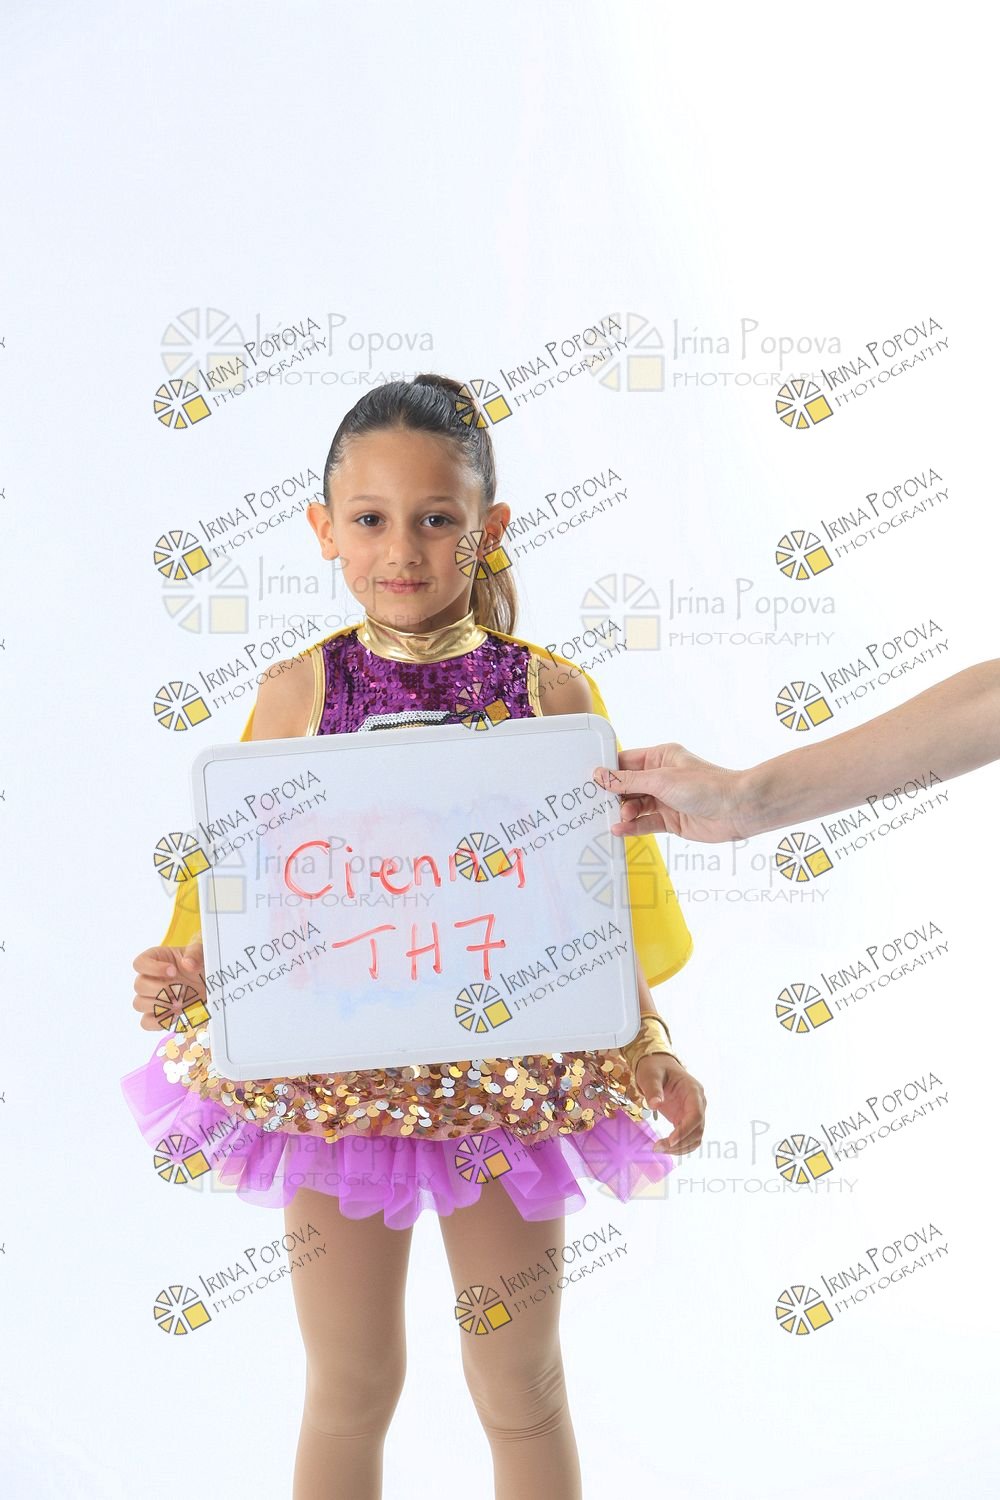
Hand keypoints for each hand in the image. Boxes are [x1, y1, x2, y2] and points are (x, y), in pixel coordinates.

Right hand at [132, 939, 205, 1032]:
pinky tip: (176, 1015)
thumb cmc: (199, 962)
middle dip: (161, 990)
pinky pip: (146, 1022)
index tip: (173, 971)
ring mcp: (150, 997)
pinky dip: (159, 1022)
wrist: (208, 980)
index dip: (153, 968)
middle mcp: (148, 978)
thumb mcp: (201, 952)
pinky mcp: (157, 1013)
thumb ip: (195, 954)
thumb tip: (188, 964)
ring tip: (181, 1003)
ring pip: (139, 1004)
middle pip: (139, 986)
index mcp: (154, 959)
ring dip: (160, 1005)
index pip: (139, 963)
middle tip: (181, 990)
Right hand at [593, 743, 754, 841]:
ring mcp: (666, 800)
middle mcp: (662, 777)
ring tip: (616, 818)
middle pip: (628, 787)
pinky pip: (645, 823)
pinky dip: (632, 826)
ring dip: (623, 813)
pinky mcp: (671, 820)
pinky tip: (620, 829)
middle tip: (597, 804)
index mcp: (660, 757)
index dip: (608, 772)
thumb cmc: (707, 785)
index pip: (626, 762)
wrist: (737, 809)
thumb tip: (601, 775)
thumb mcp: (661, 780)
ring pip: (635, 806)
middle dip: (614, 796)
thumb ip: (628, 781)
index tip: (590, 782)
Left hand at [634, 1054, 706, 1154]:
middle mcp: (698, 1103)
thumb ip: (653, 1089)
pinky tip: (666, 1148)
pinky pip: (689, 1137)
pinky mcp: (686, 1118)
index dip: (685, 1130)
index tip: (669, 1141)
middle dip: (680, 1142)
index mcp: (693, 1090)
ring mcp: (694, 1112)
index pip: (696, 1115)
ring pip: (695, 1137)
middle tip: (657, 1147)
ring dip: (680, 1147)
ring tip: (659, 1148)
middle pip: (697, 1129)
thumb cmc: (655, 1067)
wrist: (658, 1065)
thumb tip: (655, 1105)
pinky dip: (680, 1146)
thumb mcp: (651, 1074)